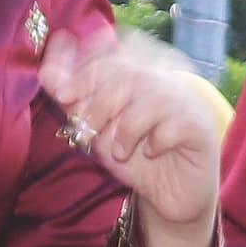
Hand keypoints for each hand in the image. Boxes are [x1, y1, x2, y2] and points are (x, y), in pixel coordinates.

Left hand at [36, 21, 221, 239]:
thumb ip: (73, 98)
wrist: (168, 195)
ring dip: (124, 128)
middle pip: (128, 73)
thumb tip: (46, 70)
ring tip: (120, 150)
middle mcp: (165, 79)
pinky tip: (151, 152)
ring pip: (149, 97)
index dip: (85, 65)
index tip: (62, 94)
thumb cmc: (132, 155)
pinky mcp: (199, 128)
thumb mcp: (94, 127)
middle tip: (88, 131)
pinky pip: (171, 126)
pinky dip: (153, 142)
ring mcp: (186, 101)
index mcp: (140, 71)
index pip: (114, 50)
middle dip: (98, 104)